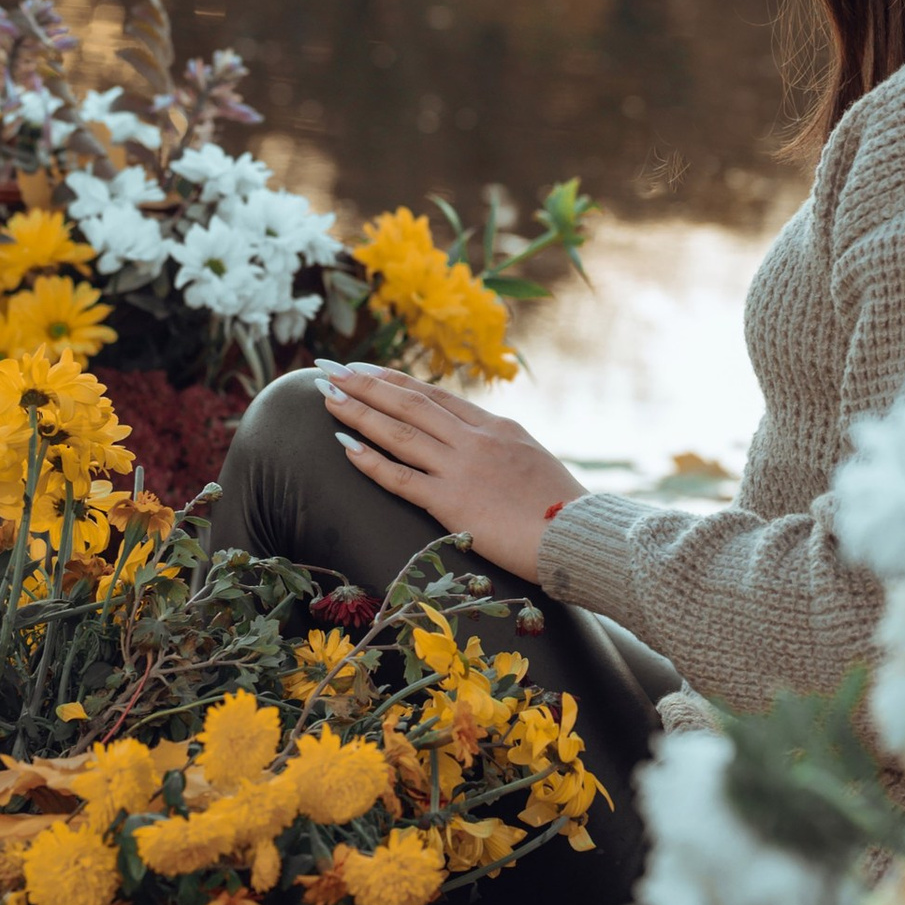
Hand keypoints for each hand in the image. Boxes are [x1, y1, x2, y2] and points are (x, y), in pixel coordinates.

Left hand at [315, 363, 584, 581]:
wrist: (579, 535)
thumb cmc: (563, 508)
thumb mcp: (533, 462)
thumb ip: (501, 448)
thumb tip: (479, 444)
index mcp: (496, 426)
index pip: (435, 395)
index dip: (394, 381)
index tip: (364, 369)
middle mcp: (475, 439)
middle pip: (409, 404)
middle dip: (365, 385)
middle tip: (328, 370)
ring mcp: (462, 469)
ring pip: (399, 433)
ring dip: (359, 412)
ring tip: (325, 397)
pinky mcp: (452, 503)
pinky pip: (401, 478)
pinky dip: (371, 460)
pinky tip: (345, 446)